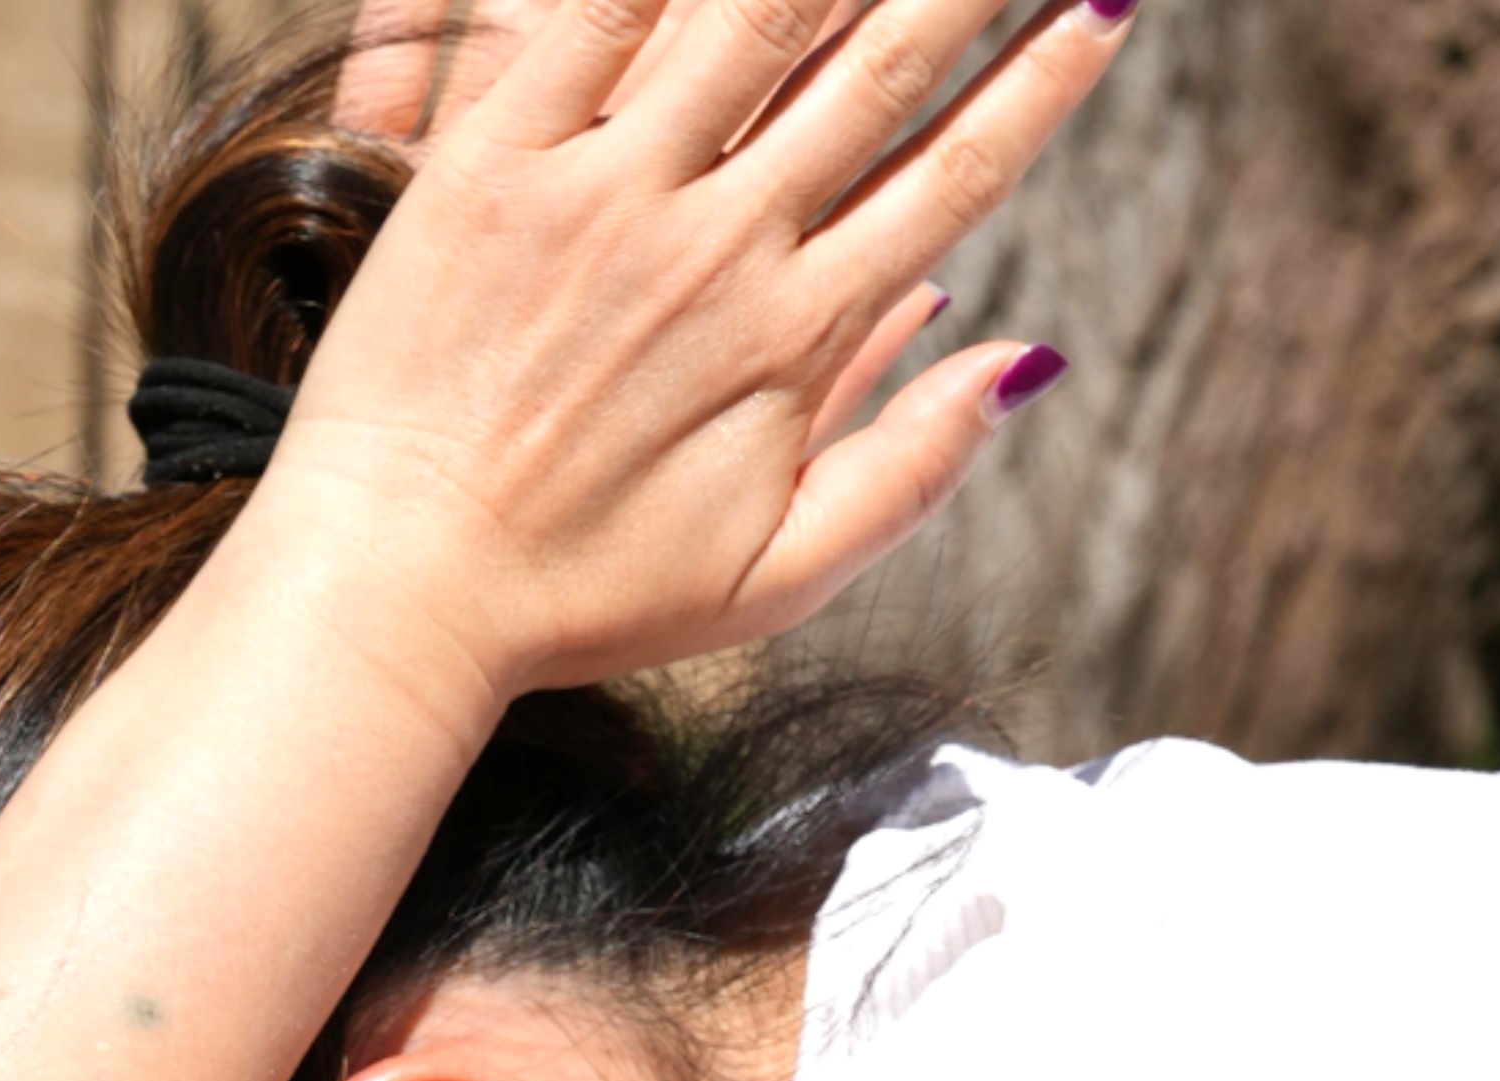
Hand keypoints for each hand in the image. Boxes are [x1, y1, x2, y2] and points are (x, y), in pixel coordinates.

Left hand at [265, 0, 1127, 707]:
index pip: (957, 177)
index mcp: (794, 339)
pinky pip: (593, 18)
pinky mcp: (495, 162)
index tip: (1105, 5)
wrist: (394, 592)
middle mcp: (718, 249)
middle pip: (880, 66)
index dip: (1042, 81)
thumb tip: (1022, 362)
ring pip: (758, 15)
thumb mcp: (769, 579)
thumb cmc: (576, 602)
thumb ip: (906, 473)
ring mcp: (607, 195)